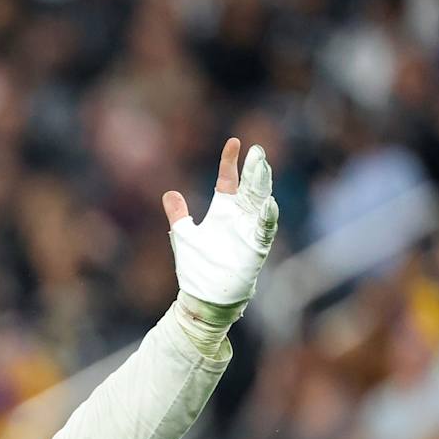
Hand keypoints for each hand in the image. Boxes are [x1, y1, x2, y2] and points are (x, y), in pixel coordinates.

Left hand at [163, 137, 279, 308]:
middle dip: (253, 169)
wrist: (204, 296)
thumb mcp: (183, 235)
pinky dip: (267, 218)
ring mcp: (248, 231)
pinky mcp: (255, 248)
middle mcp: (238, 218)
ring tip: (263, 167)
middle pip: (249, 187)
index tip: (234, 142)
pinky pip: (264, 230)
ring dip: (262, 186)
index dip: (231, 162)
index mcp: (222, 212)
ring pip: (260, 203)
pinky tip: (269, 204)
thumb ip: (179, 214)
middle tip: (257, 151)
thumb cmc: (197, 268)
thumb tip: (169, 193)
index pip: (229, 180)